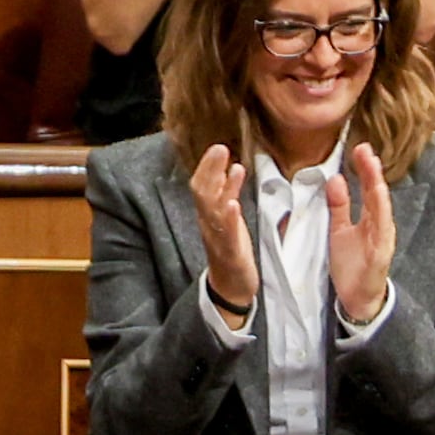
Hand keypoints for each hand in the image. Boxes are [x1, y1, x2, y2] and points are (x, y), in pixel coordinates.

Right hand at [184, 141, 253, 313]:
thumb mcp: (228, 218)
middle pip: (203, 194)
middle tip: (220, 148)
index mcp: (207, 215)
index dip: (206, 166)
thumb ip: (226, 195)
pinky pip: (227, 234)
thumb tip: (228, 169)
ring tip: (233, 168)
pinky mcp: (230, 253)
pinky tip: (233, 204)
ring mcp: (217, 238)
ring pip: (212, 211)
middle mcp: (208, 224)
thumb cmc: (231, 249)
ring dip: (222, 188)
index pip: (201, 186)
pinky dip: (229, 218)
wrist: (231, 286)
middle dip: (210, 170)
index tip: (217, 147)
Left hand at [322, 142, 394, 322]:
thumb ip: (339, 206)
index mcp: (370, 218)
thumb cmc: (352, 264)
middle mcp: (380, 225)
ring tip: (372, 167)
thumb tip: (335, 178)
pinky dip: (380, 215)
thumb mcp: (339, 230)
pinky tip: (377, 199)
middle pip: (376, 193)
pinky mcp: (381, 254)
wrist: (359, 298)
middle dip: (371, 171)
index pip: (368, 188)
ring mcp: (383, 239)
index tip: (358, 147)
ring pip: (382, 209)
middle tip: (364, 149)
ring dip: (377, 187)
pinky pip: (381, 232)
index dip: (364, 168)